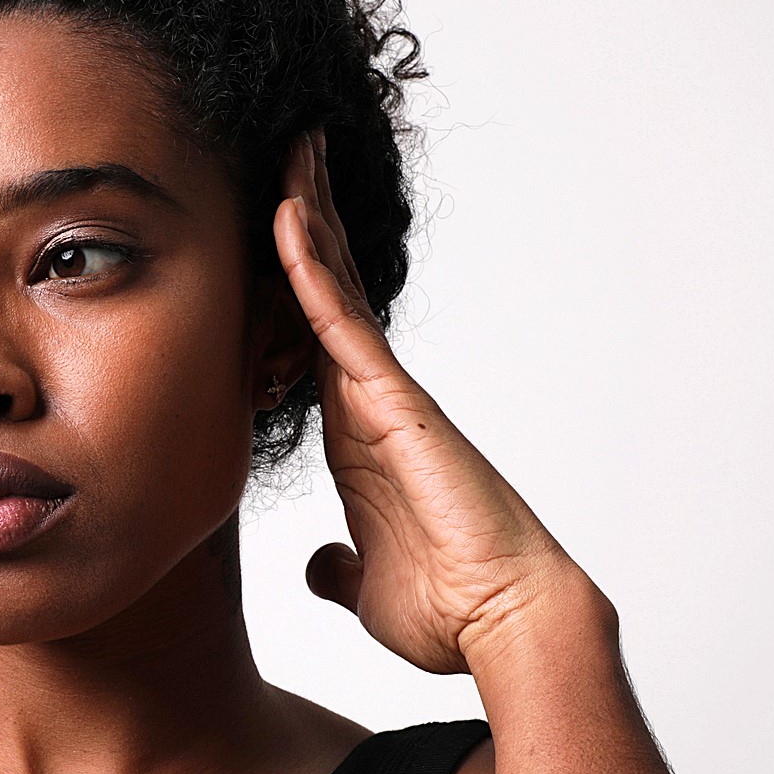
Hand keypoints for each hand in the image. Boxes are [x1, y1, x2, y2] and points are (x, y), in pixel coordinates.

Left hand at [273, 130, 599, 672]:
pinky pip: (339, 322)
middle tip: (287, 152)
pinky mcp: (395, 403)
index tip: (269, 231)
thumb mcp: (367, 585)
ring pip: (333, 287)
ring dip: (309, 216)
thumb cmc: (450, 607)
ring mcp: (384, 394)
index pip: (312, 338)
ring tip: (290, 149)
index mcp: (356, 433)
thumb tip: (321, 569)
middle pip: (328, 291)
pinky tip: (288, 217)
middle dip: (308, 222)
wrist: (504, 625)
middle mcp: (370, 400)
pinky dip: (310, 269)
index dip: (291, 283)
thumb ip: (340, 567)